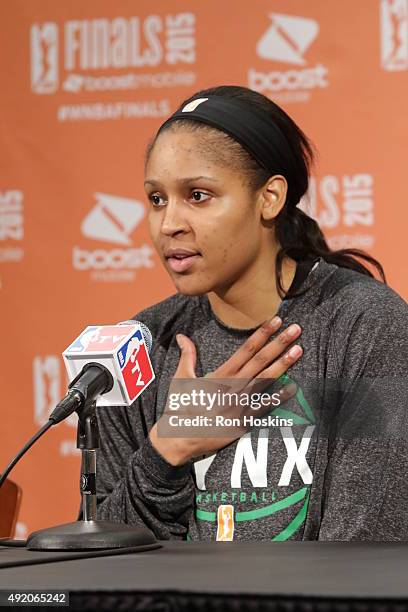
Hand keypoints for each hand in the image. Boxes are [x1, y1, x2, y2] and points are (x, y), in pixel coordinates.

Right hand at [149, 316, 301, 465]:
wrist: (178, 439)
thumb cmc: (179, 408)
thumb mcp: (181, 379)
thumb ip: (187, 356)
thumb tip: (182, 336)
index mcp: (219, 376)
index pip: (245, 350)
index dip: (261, 335)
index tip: (274, 321)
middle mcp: (232, 387)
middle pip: (259, 361)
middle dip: (278, 344)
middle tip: (295, 330)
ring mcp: (239, 405)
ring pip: (265, 381)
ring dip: (282, 365)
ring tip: (298, 350)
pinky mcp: (242, 422)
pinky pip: (264, 408)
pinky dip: (278, 398)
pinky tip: (293, 387)